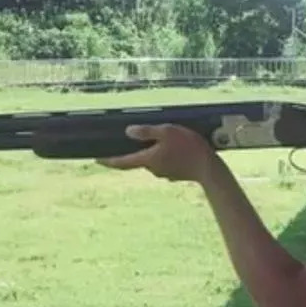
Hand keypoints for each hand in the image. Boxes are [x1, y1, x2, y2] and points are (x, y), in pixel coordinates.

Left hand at [99, 124, 217, 182]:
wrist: (209, 169)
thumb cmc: (188, 147)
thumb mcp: (166, 132)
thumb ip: (146, 132)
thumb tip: (128, 131)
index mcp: (147, 159)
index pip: (122, 162)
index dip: (108, 160)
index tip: (96, 159)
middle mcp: (152, 170)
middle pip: (138, 160)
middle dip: (136, 151)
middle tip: (134, 140)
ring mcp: (164, 174)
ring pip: (153, 161)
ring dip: (153, 152)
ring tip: (162, 140)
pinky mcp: (175, 175)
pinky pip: (165, 163)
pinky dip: (165, 156)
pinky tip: (175, 148)